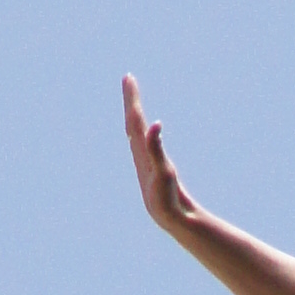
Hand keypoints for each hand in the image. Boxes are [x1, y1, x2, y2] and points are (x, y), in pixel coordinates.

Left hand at [122, 72, 201, 238]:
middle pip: (132, 121)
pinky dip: (142, 128)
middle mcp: (139, 152)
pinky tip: (145, 127)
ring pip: (135, 130)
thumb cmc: (165, 196)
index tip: (129, 78)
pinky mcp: (151, 164)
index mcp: (141, 150)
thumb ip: (156, 147)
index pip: (134, 118)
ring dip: (134, 112)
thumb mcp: (163, 171)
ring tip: (133, 97)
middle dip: (131, 99)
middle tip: (128, 79)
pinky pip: (143, 139)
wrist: (166, 216)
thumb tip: (154, 124)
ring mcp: (143, 158)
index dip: (132, 98)